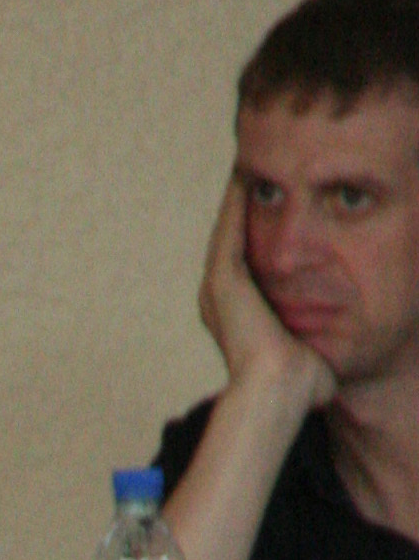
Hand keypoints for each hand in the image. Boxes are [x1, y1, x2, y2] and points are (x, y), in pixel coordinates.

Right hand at [199, 175, 336, 411]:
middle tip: (251, 175)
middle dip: (240, 210)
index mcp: (236, 318)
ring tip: (247, 167)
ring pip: (226, 231)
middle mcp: (219, 301)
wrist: (279, 392)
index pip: (246, 265)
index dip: (255, 236)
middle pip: (230, 242)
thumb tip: (341, 361)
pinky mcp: (223, 280)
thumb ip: (319, 347)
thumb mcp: (312, 355)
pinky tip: (245, 176)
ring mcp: (217, 290)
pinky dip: (235, 203)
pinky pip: (229, 229)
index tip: (271, 210)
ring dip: (235, 199)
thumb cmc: (300, 386)